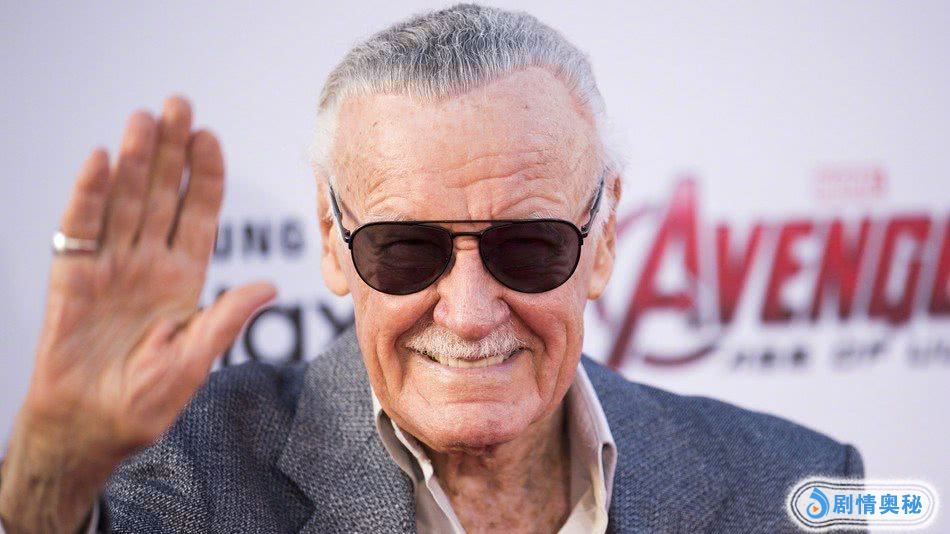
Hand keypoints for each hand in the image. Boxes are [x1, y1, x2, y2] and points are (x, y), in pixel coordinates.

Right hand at [0, 96, 275, 532]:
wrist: (89, 426)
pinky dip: (88, 195)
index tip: (211, 137)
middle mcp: (148, 263)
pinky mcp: (72, 277)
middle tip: (179, 103)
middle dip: (170, 151)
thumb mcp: (194, 360)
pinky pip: (80, 229)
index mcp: (183, 279)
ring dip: (133, 160)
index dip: (205, 177)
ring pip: (124, 201)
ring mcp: (110, 266)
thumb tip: (271, 286)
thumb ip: (226, 320)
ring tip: (144, 118)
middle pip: (162, 195)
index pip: (199, 216)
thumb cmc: (144, 402)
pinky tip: (100, 160)